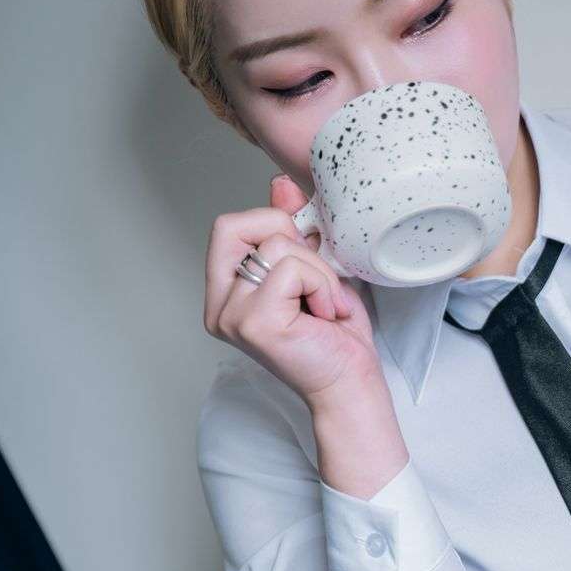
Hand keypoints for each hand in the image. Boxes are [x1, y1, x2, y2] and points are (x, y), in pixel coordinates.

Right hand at [204, 173, 384, 408]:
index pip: (227, 227)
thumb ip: (290, 229)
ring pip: (275, 245)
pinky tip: (325, 315)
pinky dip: (321, 285)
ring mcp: (231, 316)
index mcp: (224, 294)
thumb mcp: (313, 270)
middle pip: (235, 225)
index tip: (305, 263)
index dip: (272, 226)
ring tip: (324, 305)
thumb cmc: (335, 337)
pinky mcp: (254, 323)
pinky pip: (291, 269)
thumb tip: (280, 184)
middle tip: (314, 281)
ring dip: (317, 270)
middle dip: (289, 239)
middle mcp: (219, 307)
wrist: (351, 386)